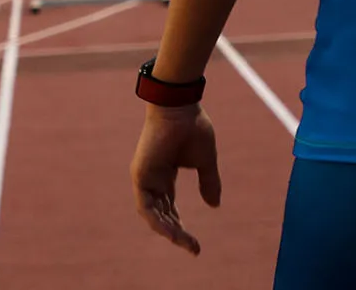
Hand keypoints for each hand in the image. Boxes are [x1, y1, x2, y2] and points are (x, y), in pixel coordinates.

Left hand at [129, 103, 221, 254]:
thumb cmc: (192, 127)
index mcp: (165, 176)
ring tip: (185, 243)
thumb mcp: (205, 161)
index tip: (196, 245)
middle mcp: (153, 179)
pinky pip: (146, 205)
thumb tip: (214, 206)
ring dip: (168, 231)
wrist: (180, 107)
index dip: (181, 227)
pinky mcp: (140, 174)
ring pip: (152, 214)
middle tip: (193, 248)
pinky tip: (170, 232)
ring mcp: (144, 177)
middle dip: (177, 233)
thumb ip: (209, 183)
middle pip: (162, 215)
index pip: (170, 209)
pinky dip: (157, 220)